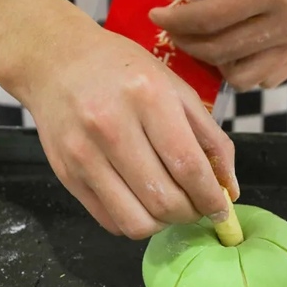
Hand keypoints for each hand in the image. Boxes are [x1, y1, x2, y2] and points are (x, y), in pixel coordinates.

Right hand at [0, 0, 238, 238]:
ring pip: (136, 222)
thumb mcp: (175, 88)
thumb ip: (210, 137)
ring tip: (170, 205)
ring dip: (163, 224)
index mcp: (147, 97)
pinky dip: (135, 222)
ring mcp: (83, 154)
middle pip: (164, 200)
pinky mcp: (66, 175)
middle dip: (191, 213)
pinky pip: (110, 222)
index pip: (188, 166)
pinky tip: (142, 202)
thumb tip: (230, 189)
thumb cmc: (123, 71)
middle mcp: (111, 126)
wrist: (56, 62)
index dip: (212, 198)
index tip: (223, 211)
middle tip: (198, 206)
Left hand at [149, 0, 286, 90]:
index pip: (209, 19)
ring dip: (213, 62)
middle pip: (218, 51)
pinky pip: (266, 79)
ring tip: (204, 40)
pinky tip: (234, 47)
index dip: (175, 20)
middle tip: (173, 28)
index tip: (156, 15)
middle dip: (186, 42)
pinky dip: (243, 70)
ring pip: (240, 76)